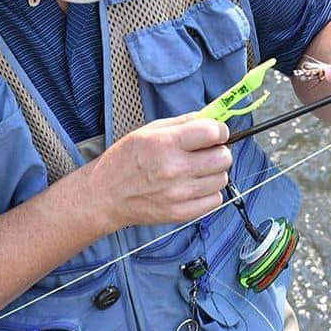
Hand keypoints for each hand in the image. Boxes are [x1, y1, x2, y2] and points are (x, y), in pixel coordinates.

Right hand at [90, 113, 231, 229]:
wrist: (106, 195)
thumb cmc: (125, 160)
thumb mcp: (148, 131)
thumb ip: (182, 123)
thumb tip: (211, 117)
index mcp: (165, 144)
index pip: (213, 133)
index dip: (219, 130)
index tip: (215, 132)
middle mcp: (175, 169)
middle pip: (223, 157)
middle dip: (218, 150)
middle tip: (205, 151)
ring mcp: (180, 194)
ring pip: (222, 178)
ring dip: (214, 172)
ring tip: (196, 170)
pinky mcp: (182, 213)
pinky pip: (216, 200)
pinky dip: (209, 192)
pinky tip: (194, 186)